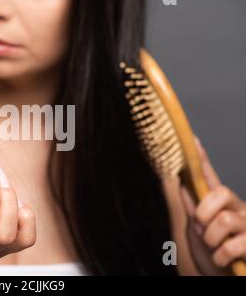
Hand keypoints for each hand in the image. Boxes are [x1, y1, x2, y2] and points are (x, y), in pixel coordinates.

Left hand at [180, 137, 245, 274]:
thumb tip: (178, 180)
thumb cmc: (211, 252)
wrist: (223, 277)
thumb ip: (190, 206)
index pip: (209, 176)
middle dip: (204, 212)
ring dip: (210, 239)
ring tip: (212, 247)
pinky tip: (222, 259)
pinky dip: (220, 256)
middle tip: (202, 226)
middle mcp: (238, 209)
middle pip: (221, 192)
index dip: (202, 159)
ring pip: (224, 220)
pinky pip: (233, 245)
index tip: (192, 140)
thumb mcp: (195, 228)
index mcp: (220, 203)